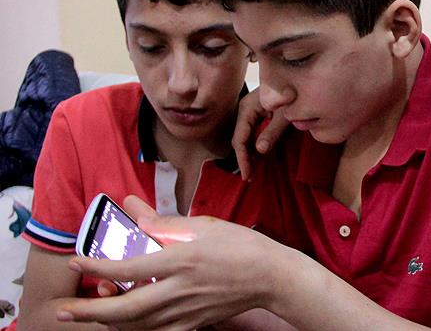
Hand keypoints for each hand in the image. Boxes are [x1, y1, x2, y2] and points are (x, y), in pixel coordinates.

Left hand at [58, 195, 284, 330]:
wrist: (271, 277)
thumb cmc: (241, 247)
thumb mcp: (203, 226)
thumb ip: (163, 222)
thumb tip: (132, 208)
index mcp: (181, 260)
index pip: (129, 266)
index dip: (98, 264)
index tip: (78, 259)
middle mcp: (179, 290)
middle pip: (124, 309)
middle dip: (89, 311)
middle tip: (63, 311)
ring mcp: (185, 312)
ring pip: (136, 326)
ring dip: (108, 322)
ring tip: (91, 313)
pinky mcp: (193, 324)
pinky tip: (126, 326)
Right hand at [233, 88, 291, 179]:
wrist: (298, 83)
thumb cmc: (292, 95)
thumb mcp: (284, 115)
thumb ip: (272, 131)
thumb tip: (259, 150)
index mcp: (247, 108)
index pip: (240, 138)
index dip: (242, 158)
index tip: (247, 174)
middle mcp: (244, 110)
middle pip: (239, 139)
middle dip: (243, 159)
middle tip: (250, 177)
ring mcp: (249, 113)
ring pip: (244, 138)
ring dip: (247, 155)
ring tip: (252, 172)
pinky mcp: (256, 116)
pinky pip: (250, 134)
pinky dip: (253, 147)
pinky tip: (257, 159)